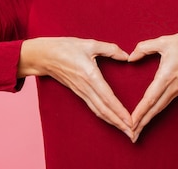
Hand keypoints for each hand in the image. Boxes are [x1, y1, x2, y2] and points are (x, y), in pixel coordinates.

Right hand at [18, 37, 132, 138]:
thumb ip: (110, 49)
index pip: (107, 97)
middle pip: (104, 110)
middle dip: (119, 123)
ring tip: (125, 131)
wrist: (44, 56)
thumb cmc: (66, 48)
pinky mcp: (79, 93)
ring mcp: (82, 92)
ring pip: (99, 111)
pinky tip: (112, 120)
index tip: (130, 120)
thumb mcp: (90, 44)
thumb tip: (126, 56)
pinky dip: (104, 116)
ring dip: (113, 122)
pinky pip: (93, 107)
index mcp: (90, 76)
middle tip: (133, 133)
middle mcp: (86, 88)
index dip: (119, 110)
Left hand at [127, 31, 177, 142]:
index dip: (140, 111)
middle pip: (154, 109)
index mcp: (166, 76)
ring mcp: (177, 89)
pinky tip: (149, 116)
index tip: (130, 122)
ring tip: (137, 130)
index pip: (150, 98)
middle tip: (131, 135)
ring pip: (160, 108)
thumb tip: (130, 57)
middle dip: (142, 123)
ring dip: (148, 120)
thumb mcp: (164, 41)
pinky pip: (165, 103)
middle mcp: (172, 87)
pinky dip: (155, 112)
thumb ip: (144, 48)